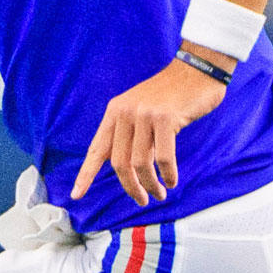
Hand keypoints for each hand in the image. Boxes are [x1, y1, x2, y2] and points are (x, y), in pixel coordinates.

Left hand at [69, 44, 232, 205]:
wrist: (195, 72)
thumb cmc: (170, 97)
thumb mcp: (141, 110)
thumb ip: (130, 135)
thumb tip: (125, 170)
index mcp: (115, 112)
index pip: (97, 149)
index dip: (86, 174)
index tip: (76, 194)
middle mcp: (125, 112)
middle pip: (119, 163)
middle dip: (130, 187)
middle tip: (142, 200)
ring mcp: (145, 114)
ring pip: (141, 164)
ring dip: (151, 186)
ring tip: (160, 193)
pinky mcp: (166, 119)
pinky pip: (164, 158)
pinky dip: (168, 175)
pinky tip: (172, 180)